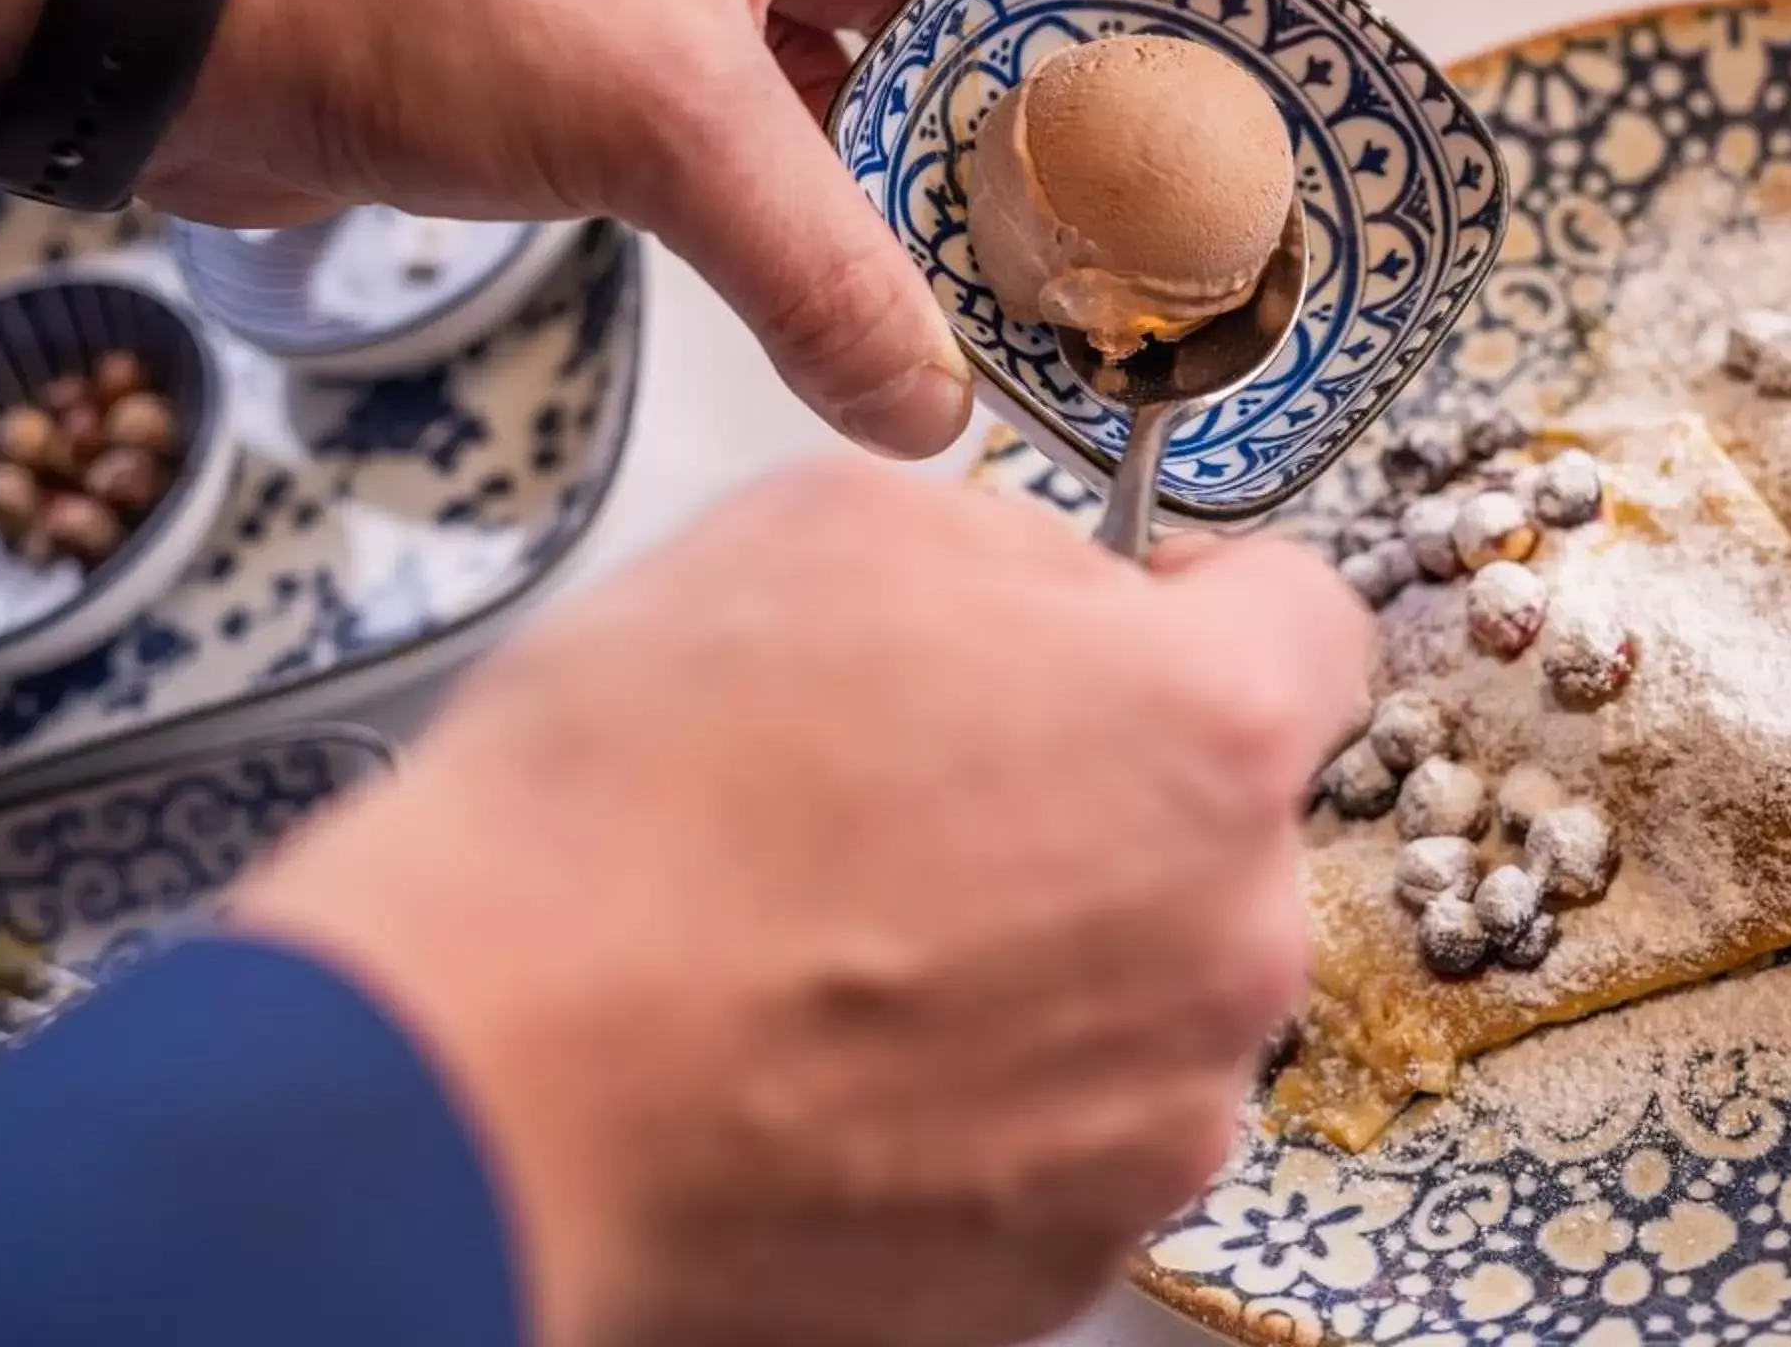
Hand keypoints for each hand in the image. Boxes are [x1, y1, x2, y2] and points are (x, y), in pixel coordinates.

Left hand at [0, 0, 1305, 457]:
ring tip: (1084, 199)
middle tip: (1198, 101)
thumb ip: (818, 271)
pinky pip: (806, 96)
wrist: (206, 25)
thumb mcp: (658, 123)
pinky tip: (917, 254)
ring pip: (895, 11)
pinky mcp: (641, 48)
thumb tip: (930, 418)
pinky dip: (869, 164)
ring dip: (979, 94)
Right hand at [231, 459, 1369, 1346]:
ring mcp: (1150, 1126)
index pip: (1310, 623)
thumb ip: (1015, 544)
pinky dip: (979, 1095)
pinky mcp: (1054, 1263)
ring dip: (1042, 948)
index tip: (1123, 616)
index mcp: (1207, 732)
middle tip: (921, 784)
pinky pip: (1060, 1135)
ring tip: (847, 933)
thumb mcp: (831, 527)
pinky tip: (831, 1053)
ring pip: (1143, 988)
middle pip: (1220, 825)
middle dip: (1106, 787)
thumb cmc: (629, 812)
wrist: (480, 1090)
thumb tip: (1063, 591)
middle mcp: (1226, 942)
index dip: (1203, 600)